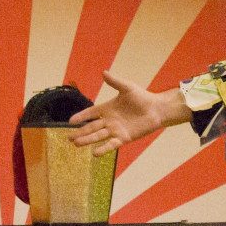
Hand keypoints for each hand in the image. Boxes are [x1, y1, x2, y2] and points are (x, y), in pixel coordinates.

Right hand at [71, 72, 187, 154]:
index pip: (91, 113)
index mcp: (107, 109)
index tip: (70, 121)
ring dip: (87, 140)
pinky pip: (111, 144)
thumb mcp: (127, 88)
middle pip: (92, 127)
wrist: (156, 109)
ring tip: (76, 144)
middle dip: (80, 132)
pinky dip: (103, 149)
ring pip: (98, 136)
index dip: (81, 117)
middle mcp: (109, 121)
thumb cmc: (142, 97)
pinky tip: (94, 153)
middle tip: (69, 138)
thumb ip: (115, 82)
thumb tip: (104, 72)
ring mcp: (116, 130)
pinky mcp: (124, 138)